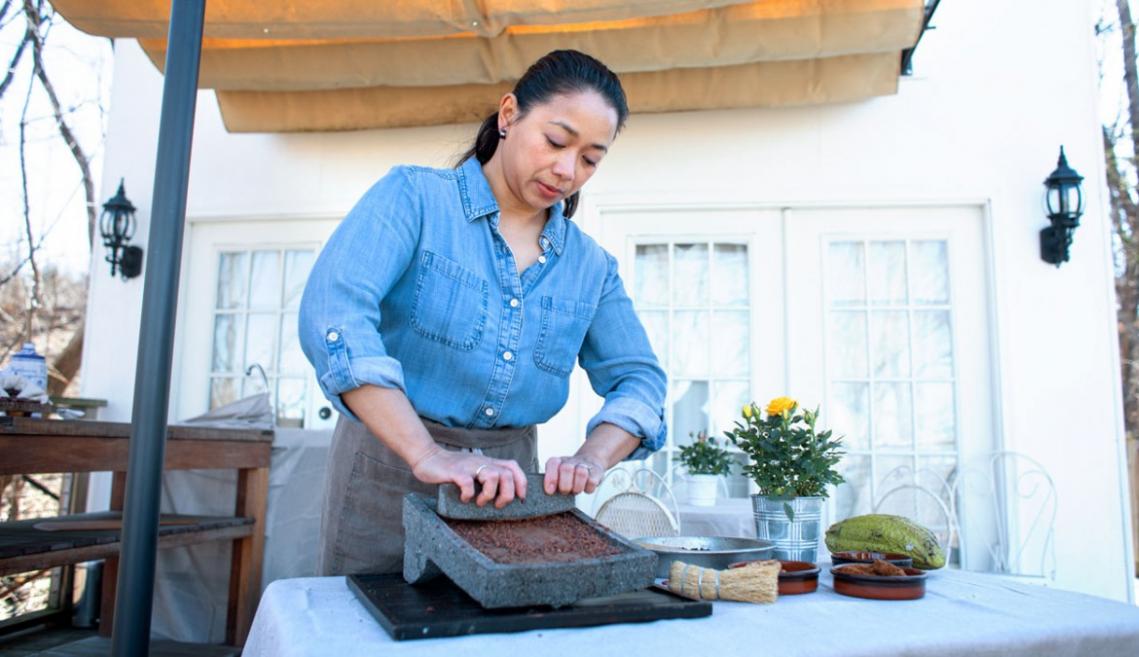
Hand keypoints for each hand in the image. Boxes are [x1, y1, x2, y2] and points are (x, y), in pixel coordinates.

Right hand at [411, 447, 527, 508]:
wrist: (427, 457)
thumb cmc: (451, 469)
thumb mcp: (473, 470)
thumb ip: (485, 478)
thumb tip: (500, 498)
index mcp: (488, 462)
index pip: (513, 467)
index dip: (521, 483)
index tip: (520, 499)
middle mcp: (481, 462)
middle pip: (507, 475)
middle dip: (507, 494)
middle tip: (497, 505)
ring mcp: (469, 466)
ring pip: (493, 476)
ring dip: (489, 494)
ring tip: (480, 502)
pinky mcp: (455, 472)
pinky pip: (468, 483)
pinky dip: (468, 495)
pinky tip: (464, 499)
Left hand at [544, 455, 604, 494]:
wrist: (590, 461)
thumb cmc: (569, 475)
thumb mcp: (557, 476)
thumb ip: (551, 483)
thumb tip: (546, 494)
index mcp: (558, 461)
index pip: (552, 464)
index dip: (551, 477)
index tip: (550, 491)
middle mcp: (570, 461)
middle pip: (566, 469)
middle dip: (565, 485)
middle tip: (565, 492)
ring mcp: (584, 465)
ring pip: (581, 473)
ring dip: (577, 487)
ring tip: (575, 490)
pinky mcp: (596, 471)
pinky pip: (592, 481)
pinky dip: (588, 488)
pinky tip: (585, 488)